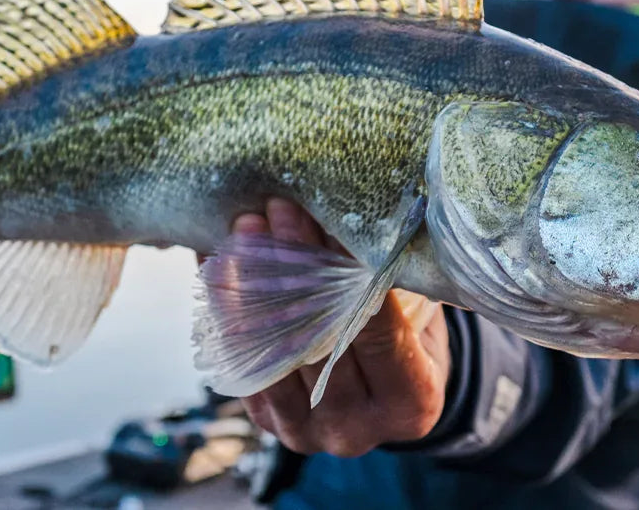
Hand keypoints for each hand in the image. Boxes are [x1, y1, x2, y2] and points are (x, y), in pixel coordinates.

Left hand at [215, 197, 452, 456]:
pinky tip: (219, 255)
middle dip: (294, 265)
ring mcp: (304, 430)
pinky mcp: (264, 418)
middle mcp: (356, 428)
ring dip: (250, 280)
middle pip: (316, 340)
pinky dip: (225, 304)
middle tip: (279, 208)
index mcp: (411, 405)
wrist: (384, 384)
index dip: (350, 274)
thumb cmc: (412, 331)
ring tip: (246, 225)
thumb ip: (390, 278)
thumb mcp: (420, 306)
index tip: (330, 218)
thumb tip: (353, 213)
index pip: (378, 334)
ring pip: (269, 350)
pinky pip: (237, 357)